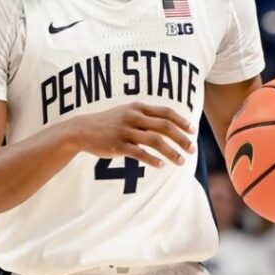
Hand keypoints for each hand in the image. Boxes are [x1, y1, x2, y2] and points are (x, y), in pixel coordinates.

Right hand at [64, 103, 192, 167]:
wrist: (81, 130)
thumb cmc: (108, 123)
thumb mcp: (126, 114)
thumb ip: (146, 118)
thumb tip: (168, 127)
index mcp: (138, 108)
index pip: (166, 112)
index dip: (181, 121)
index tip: (193, 130)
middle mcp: (133, 117)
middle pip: (164, 126)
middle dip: (181, 138)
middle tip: (193, 149)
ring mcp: (125, 131)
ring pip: (155, 141)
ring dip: (171, 152)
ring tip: (181, 161)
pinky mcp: (117, 145)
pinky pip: (140, 153)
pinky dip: (153, 160)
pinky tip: (162, 166)